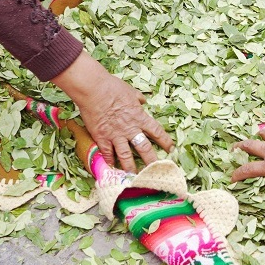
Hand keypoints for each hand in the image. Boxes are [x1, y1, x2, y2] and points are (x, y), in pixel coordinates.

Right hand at [52, 55, 172, 171]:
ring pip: (126, 155)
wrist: (93, 89)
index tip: (171, 149)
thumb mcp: (130, 91)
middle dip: (152, 161)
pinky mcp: (102, 137)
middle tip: (157, 171)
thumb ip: (138, 98)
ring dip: (131, 167)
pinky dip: (110, 161)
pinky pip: (107, 153)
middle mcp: (130, 128)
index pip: (156, 131)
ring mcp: (115, 134)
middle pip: (144, 148)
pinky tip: (112, 168)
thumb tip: (143, 100)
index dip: (165, 141)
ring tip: (135, 177)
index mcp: (139, 116)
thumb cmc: (112, 87)